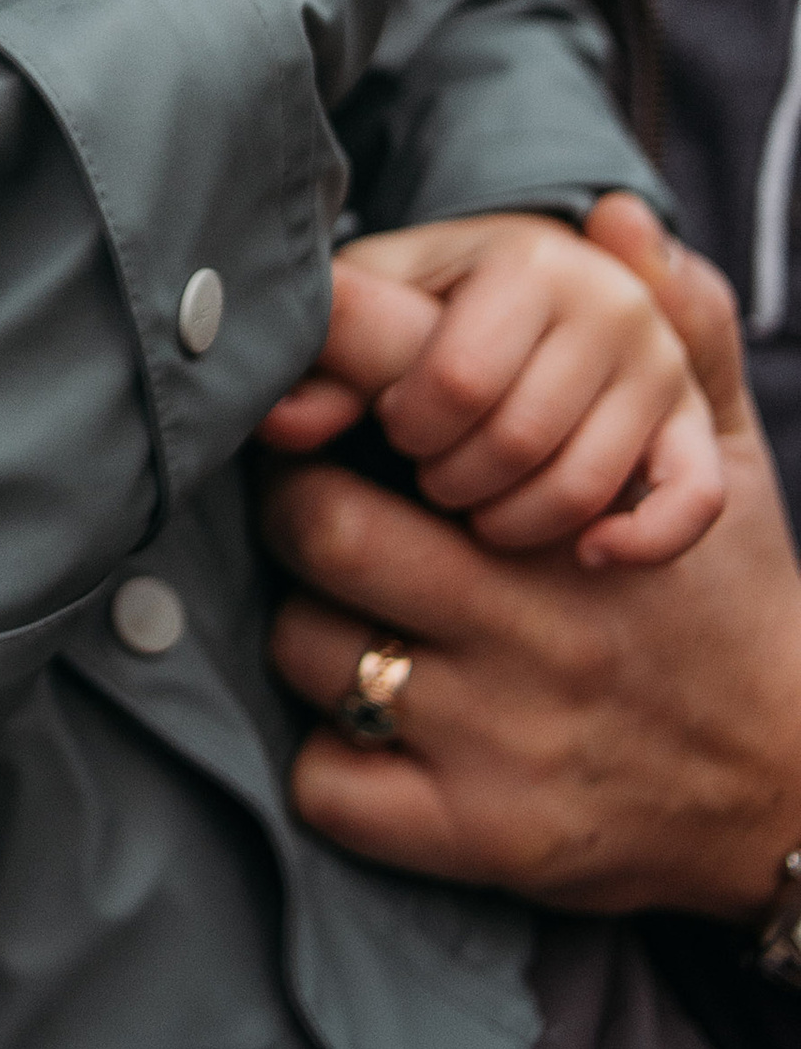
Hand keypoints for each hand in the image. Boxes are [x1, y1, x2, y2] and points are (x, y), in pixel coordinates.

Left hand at [257, 194, 723, 564]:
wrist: (584, 316)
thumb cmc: (471, 307)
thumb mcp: (408, 299)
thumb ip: (344, 350)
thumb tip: (276, 418)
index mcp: (531, 260)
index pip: (454, 377)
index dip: (407, 420)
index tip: (396, 422)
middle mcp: (611, 309)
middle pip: (510, 440)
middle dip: (449, 474)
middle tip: (431, 470)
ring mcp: (664, 375)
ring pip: (579, 489)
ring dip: (509, 520)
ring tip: (478, 508)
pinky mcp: (707, 440)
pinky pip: (687, 505)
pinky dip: (635, 540)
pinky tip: (587, 553)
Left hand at [262, 218, 800, 915]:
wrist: (795, 800)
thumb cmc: (732, 613)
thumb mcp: (726, 468)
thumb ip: (681, 335)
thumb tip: (621, 214)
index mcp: (569, 516)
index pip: (404, 406)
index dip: (335, 387)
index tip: (315, 397)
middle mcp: (526, 622)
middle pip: (318, 527)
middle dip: (298, 508)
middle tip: (320, 513)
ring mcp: (497, 734)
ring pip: (306, 648)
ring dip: (308, 631)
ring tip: (352, 620)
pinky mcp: (480, 834)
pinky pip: (326, 783)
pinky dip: (325, 760)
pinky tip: (365, 733)